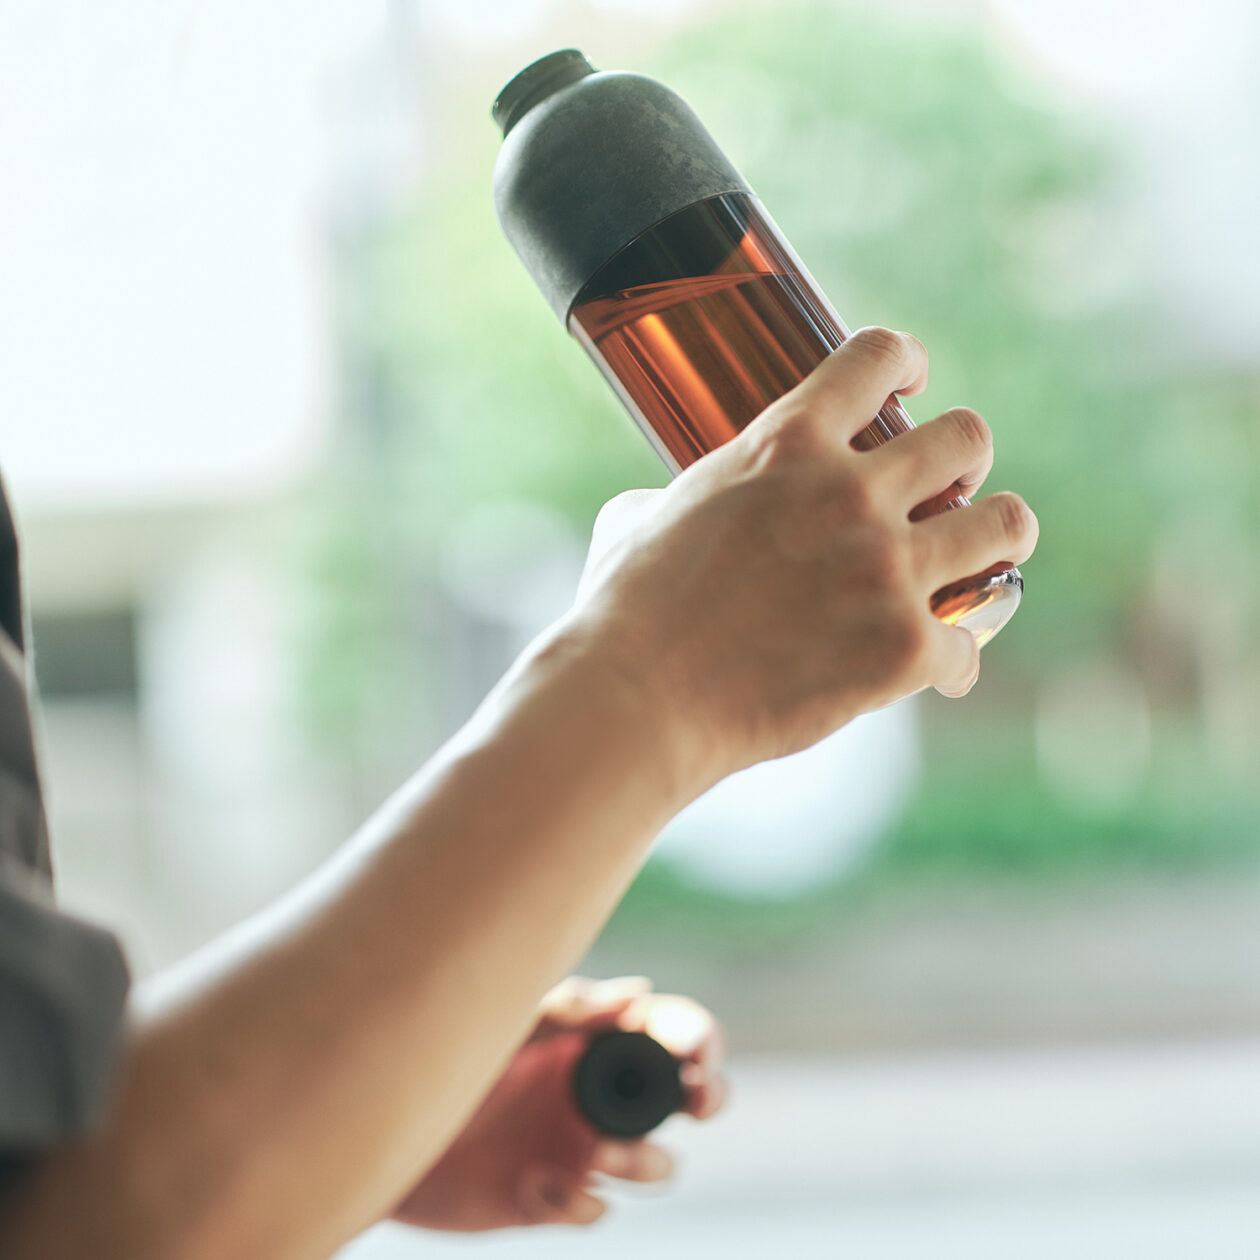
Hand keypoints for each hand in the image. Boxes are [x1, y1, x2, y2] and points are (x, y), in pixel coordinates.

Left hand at [391, 976, 724, 1231]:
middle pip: (682, 1098)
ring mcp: (578, 1145)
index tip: (695, 1052)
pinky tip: (538, 1183)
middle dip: (706, 1096)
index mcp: (591, 1037)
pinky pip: (593, 1208)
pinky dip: (580, 1201)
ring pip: (653, 1162)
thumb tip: (638, 993)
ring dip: (644, 1159)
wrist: (371, 1122)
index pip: (667, 1031)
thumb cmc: (440, 1051)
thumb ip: (566, 1008)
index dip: (697, 1038)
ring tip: (602, 1154)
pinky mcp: (551, 1197)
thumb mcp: (505, 1021)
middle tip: (696, 1099)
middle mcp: (595, 1091)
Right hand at [567, 327, 1037, 786]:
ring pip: (1007, 525)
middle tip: (948, 487)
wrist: (638, 698)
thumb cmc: (627, 609)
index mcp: (786, 443)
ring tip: (980, 559)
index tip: (911, 381)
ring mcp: (886, 570)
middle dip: (964, 459)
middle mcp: (851, 493)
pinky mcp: (904, 649)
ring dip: (996, 540)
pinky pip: (970, 643)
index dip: (903, 361)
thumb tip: (682, 506)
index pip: (877, 356)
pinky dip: (952, 658)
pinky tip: (935, 668)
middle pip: (969, 437)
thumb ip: (694, 492)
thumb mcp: (646, 513)